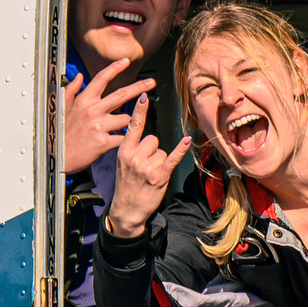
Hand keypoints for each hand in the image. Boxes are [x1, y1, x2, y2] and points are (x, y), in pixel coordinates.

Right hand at [62, 59, 152, 173]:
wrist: (57, 156)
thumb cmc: (60, 132)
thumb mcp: (62, 108)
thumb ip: (71, 90)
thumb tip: (80, 76)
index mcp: (83, 101)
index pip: (101, 79)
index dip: (115, 68)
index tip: (125, 61)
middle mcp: (92, 110)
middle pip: (121, 94)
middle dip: (139, 87)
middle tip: (151, 83)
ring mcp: (99, 126)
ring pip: (126, 119)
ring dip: (128, 123)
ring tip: (120, 129)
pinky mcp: (104, 142)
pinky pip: (123, 138)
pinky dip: (126, 140)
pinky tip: (123, 142)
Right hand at [101, 90, 192, 238]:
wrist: (126, 210)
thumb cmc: (126, 186)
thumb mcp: (121, 163)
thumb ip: (131, 147)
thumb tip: (142, 133)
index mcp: (123, 151)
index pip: (133, 127)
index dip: (139, 111)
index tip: (143, 96)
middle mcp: (134, 157)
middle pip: (153, 139)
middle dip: (152, 150)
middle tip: (146, 165)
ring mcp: (146, 167)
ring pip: (161, 150)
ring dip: (160, 161)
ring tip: (151, 174)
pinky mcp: (159, 176)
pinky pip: (171, 158)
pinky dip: (180, 150)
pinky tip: (186, 141)